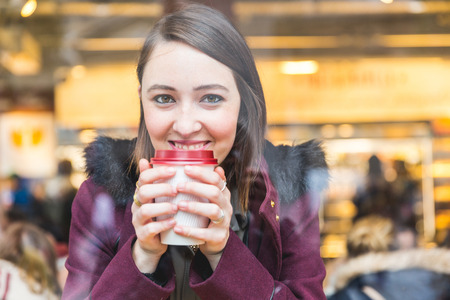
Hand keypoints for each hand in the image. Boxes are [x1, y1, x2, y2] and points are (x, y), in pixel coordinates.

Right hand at [131, 158, 177, 272]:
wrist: (154, 242)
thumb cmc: (161, 214)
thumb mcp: (160, 197)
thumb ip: (161, 181)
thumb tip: (159, 160)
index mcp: (142, 192)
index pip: (144, 177)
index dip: (158, 172)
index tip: (174, 170)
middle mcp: (137, 204)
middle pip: (143, 192)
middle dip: (161, 189)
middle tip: (176, 190)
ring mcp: (138, 220)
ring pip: (145, 210)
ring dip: (163, 207)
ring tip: (177, 207)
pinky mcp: (143, 235)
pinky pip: (150, 229)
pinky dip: (163, 224)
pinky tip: (174, 222)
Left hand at [173, 165, 230, 269]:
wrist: (215, 242)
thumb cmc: (207, 216)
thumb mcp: (209, 199)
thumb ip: (208, 183)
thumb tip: (215, 166)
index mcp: (223, 194)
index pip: (215, 179)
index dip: (201, 173)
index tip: (185, 168)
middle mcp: (226, 206)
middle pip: (214, 192)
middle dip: (196, 187)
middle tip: (178, 186)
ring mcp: (224, 222)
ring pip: (213, 211)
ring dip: (195, 207)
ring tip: (179, 205)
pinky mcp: (218, 237)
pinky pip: (205, 233)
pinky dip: (190, 231)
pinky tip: (177, 228)